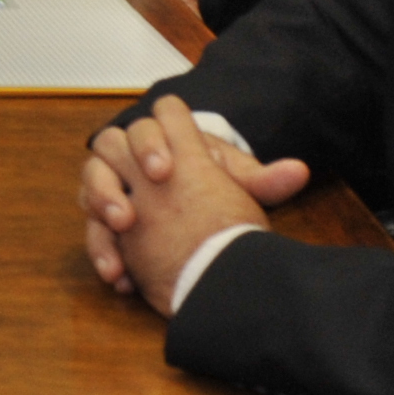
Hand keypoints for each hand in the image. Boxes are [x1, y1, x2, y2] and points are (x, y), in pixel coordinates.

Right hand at [78, 95, 310, 310]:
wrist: (200, 211)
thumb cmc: (218, 187)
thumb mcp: (241, 184)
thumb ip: (265, 180)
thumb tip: (300, 171)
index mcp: (171, 137)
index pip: (156, 119)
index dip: (155, 138)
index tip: (166, 169)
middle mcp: (137, 154)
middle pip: (111, 144)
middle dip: (119, 171)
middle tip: (132, 206)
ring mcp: (116, 182)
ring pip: (92, 180)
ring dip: (101, 203)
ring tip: (120, 230)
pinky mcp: (105, 216)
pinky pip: (92, 227)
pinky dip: (103, 250)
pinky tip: (120, 275)